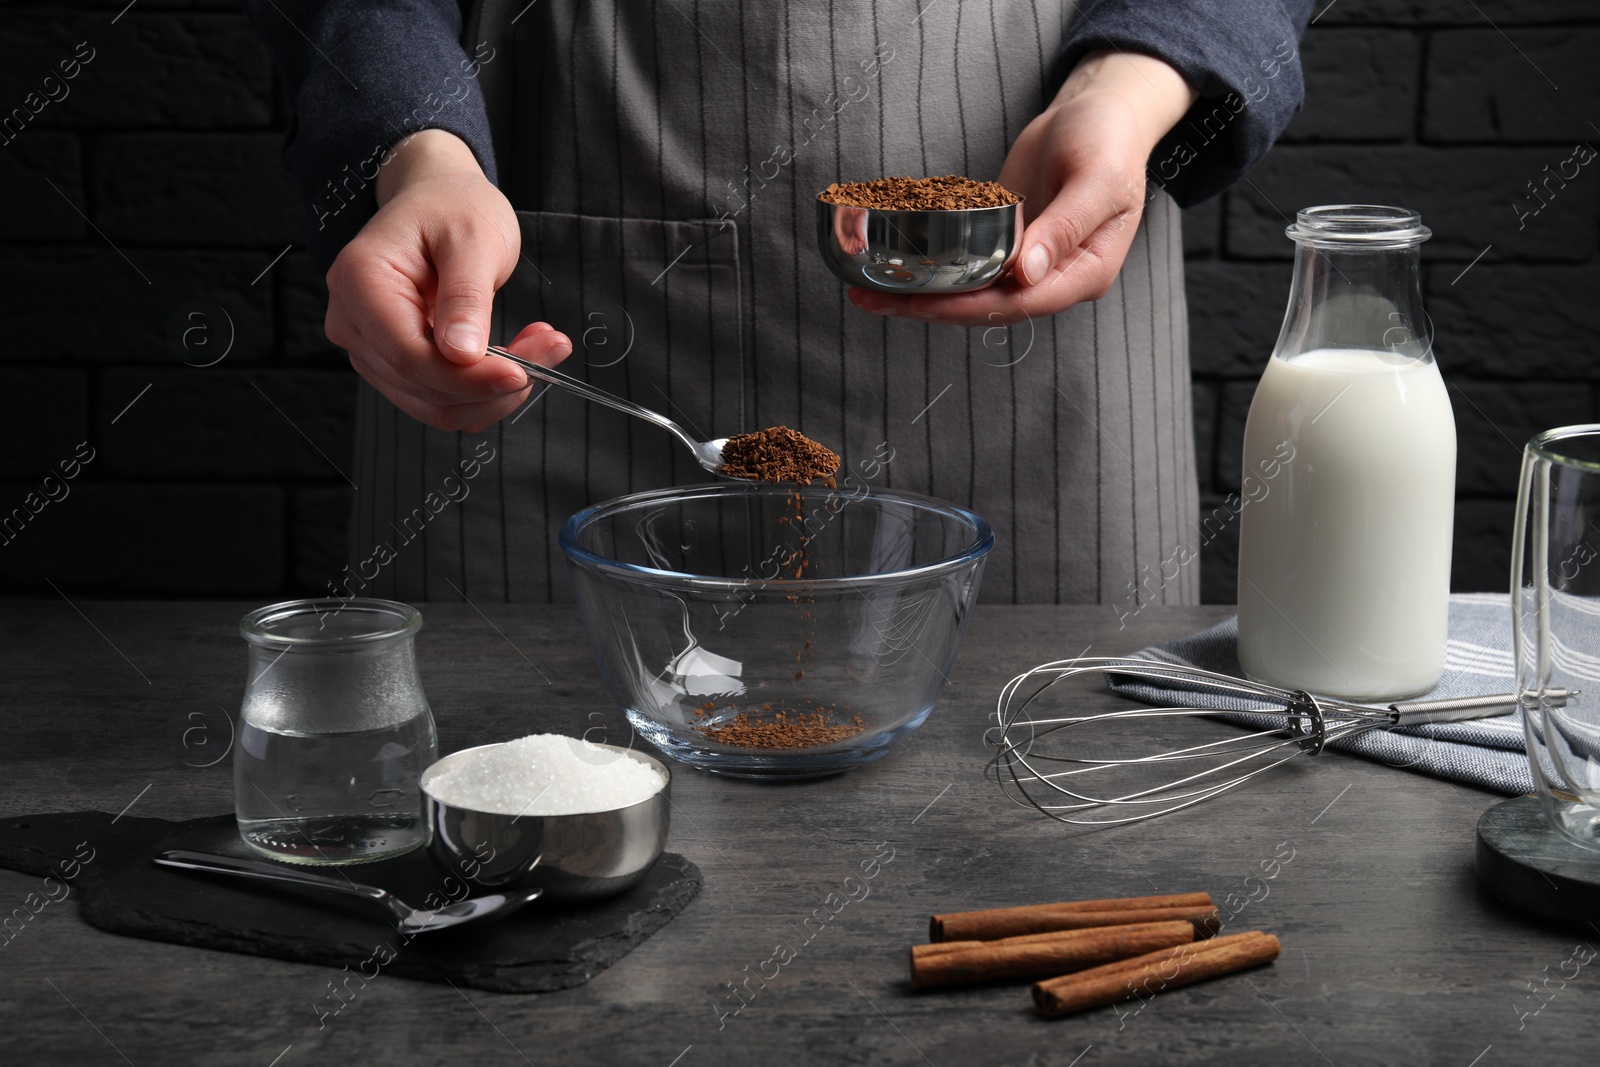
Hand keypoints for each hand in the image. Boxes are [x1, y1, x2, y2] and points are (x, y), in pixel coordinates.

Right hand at [324, 129, 571, 431]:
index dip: (467, 378)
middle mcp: (353, 321)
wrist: (440, 201)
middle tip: (550, 348)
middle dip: (491, 382)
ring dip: (493, 391)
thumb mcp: (473, 238)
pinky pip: (440, 398)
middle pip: (422, 385)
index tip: (521, 372)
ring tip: (539, 347)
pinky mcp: (395, 364)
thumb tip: (462, 354)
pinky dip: (484, 389)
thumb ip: (467, 296)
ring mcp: (370, 347)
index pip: (409, 356)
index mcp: (360, 282)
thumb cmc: (452, 207)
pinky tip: (516, 357)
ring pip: (434, 403)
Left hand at [849, 51, 1196, 326]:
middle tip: (873, 299)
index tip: (924, 304)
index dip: (970, 307)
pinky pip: (965, 263)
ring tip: (869, 292)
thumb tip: (1028, 272)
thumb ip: (1067, 226)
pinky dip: (932, 267)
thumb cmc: (1110, 140)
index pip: (1021, 304)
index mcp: (1085, 273)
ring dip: (923, 294)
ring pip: (971, 290)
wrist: (1099, 112)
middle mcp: (1054, 277)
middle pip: (987, 306)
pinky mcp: (1004, 243)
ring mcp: (1027, 263)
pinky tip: (894, 267)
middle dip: (931, 308)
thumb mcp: (1098, 178)